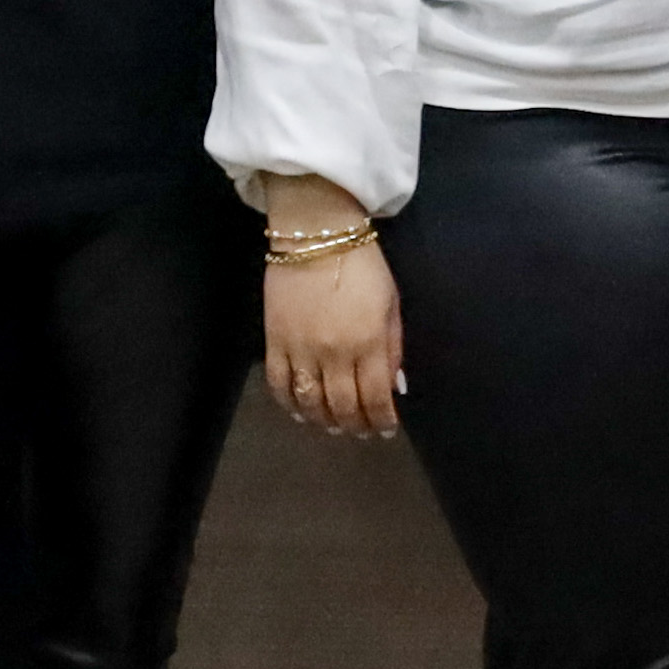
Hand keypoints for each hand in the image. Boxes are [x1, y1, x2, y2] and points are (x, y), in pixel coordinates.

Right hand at [264, 239, 406, 440]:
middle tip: (361, 433)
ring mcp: (301, 349)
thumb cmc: (364, 267)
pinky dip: (289, 404)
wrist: (317, 235)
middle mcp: (334, 352)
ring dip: (323, 421)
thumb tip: (394, 387)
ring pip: (310, 401)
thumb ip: (393, 347)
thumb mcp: (392, 304)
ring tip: (333, 427)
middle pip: (342, 406)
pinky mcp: (274, 341)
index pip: (374, 397)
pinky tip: (300, 412)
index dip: (381, 420)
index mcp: (368, 342)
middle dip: (354, 426)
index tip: (385, 429)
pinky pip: (279, 383)